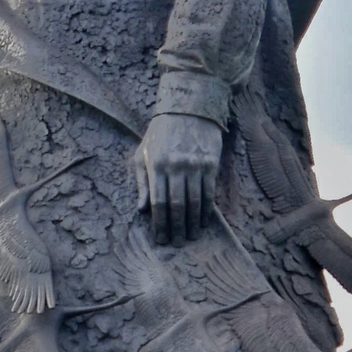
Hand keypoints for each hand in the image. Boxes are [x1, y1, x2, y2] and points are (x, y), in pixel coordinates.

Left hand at [138, 113, 222, 245]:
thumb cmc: (160, 133)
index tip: (161, 239)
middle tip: (177, 244)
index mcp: (156, 165)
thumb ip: (142, 182)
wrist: (188, 107)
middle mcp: (175, 166)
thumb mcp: (143, 153)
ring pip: (195, 201)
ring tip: (191, 236)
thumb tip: (142, 210)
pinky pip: (209, 192)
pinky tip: (204, 220)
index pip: (157, 202)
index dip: (159, 223)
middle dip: (177, 228)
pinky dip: (207, 209)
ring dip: (193, 222)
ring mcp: (194, 165)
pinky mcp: (210, 163)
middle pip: (177, 205)